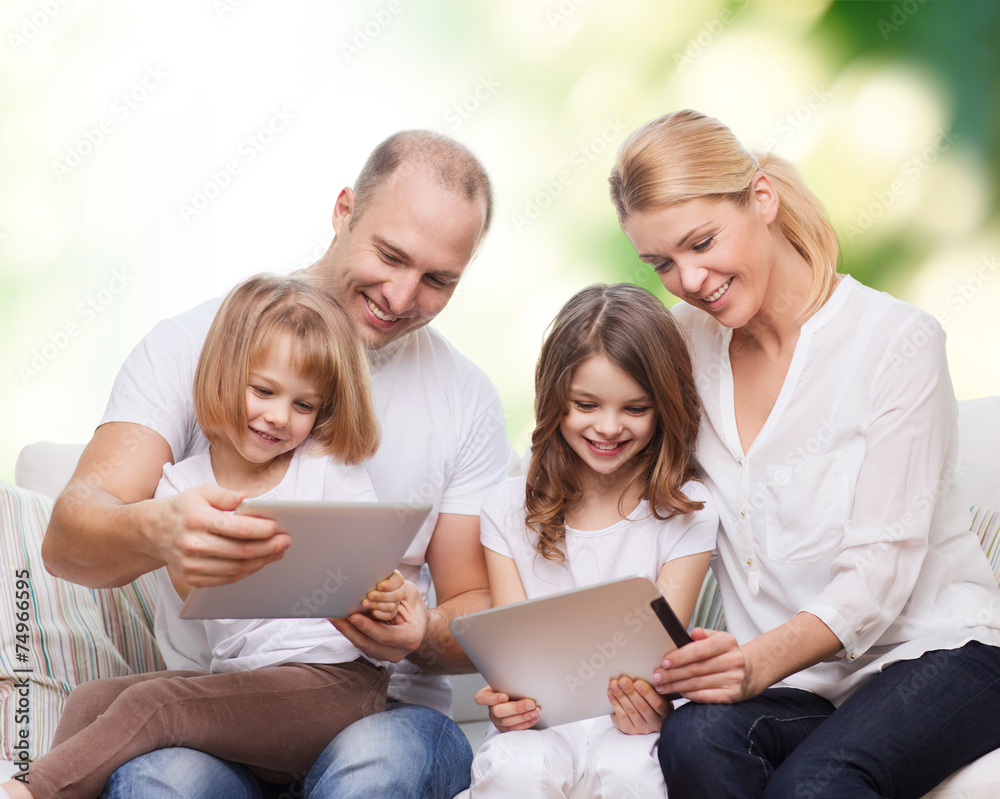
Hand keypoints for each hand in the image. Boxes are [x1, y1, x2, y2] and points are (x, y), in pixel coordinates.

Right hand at [155, 484, 288, 586]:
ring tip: (277, 552)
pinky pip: (226, 579)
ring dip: (262, 562)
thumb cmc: (182, 508)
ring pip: (236, 568)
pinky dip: (246, 571)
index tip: (279, 527)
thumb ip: (226, 495)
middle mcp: (193, 544)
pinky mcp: (192, 577)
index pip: (237, 529)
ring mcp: (192, 564)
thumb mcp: (200, 492)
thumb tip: (248, 498)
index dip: (262, 530)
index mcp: (197, 519)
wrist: (152, 531)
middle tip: (285, 541)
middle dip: (269, 547)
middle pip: (241, 551)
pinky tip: (259, 562)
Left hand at [330, 579, 428, 662]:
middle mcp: (398, 651)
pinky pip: (358, 643)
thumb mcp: (409, 592)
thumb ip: (395, 588)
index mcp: (410, 637)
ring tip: (333, 616)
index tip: (353, 616)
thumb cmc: (413, 606)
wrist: (419, 624)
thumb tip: (375, 585)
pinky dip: (348, 631)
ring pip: (360, 645)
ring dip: (345, 630)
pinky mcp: (376, 653)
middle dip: (349, 629)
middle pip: (368, 644)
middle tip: (335, 615)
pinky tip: (338, 621)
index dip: (368, 627)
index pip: (385, 635)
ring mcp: (386, 655)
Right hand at [474, 685, 538, 731]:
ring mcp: (497, 720)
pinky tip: (534, 717)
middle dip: (516, 708)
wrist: (517, 697)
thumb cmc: (512, 687)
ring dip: (524, 716)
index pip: (481, 698)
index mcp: (486, 695)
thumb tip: (522, 669)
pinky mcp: (505, 729)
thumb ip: (509, 679)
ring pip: (507, 722)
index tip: (505, 696)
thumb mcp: (507, 681)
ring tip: (536, 710)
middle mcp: (490, 709)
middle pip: (498, 712)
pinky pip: (514, 729)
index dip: (492, 699)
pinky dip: (525, 723)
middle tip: (531, 703)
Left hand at [608, 676, 670, 734]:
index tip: (637, 682)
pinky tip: (611, 693)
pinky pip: (621, 716)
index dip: (647, 693)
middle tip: (623, 680)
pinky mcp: (630, 730)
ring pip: (630, 711)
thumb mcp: (658, 694)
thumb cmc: (651, 700)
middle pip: (642, 707)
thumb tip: (641, 671)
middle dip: (630, 692)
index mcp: (666, 712)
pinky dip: (615, 703)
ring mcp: (642, 728)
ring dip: (620, 696)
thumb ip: (653, 686)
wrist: (644, 718)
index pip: (658, 703)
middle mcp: (655, 723)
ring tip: (614, 684)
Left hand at [652, 628, 752, 703]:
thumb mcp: (716, 639)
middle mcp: (733, 660)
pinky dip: (689, 695)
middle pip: (695, 669)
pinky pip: (705, 696)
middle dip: (672, 674)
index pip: (698, 650)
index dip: (679, 657)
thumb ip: (703, 635)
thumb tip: (693, 633)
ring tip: (662, 686)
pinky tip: (678, 692)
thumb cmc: (724, 653)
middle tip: (657, 676)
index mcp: (727, 642)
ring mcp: (735, 679)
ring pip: (698, 684)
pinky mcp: (733, 695)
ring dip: (676, 686)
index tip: (663, 662)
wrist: (748, 672)